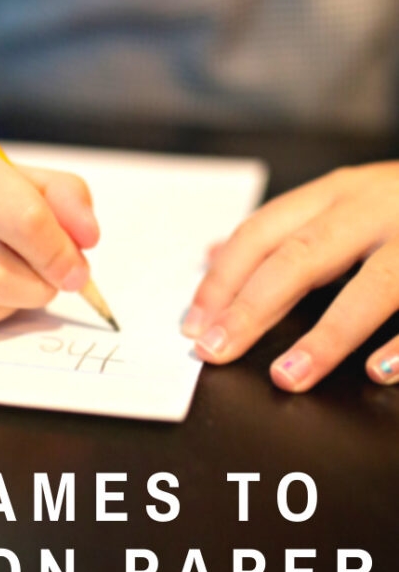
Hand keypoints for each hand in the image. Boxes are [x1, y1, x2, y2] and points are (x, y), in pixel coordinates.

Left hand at [181, 162, 398, 391]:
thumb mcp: (343, 202)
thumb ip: (284, 229)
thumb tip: (211, 254)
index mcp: (339, 194)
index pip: (263, 231)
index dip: (223, 279)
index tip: (193, 324)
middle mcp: (378, 207)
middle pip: (305, 255)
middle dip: (254, 306)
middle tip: (214, 351)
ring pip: (377, 284)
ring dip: (328, 334)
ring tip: (287, 378)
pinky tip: (377, 373)